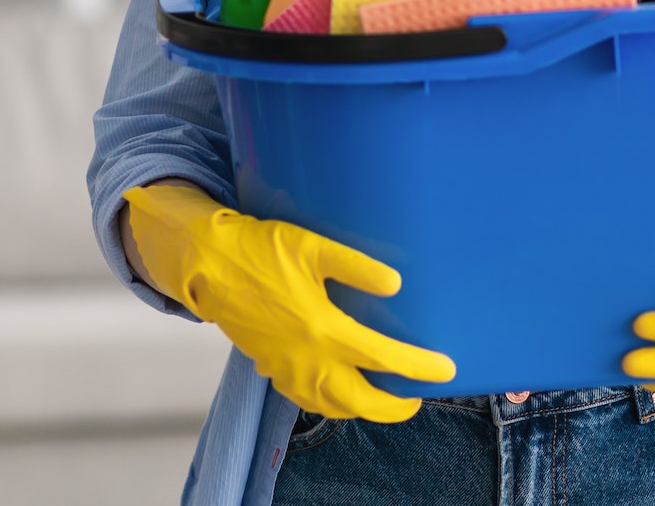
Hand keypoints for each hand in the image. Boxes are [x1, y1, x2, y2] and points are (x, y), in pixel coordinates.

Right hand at [122, 184, 453, 421]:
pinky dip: (331, 405)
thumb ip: (357, 266)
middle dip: (394, 407)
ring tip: (386, 398)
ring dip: (364, 409)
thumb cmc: (261, 249)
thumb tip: (395, 283)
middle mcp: (306, 359)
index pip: (382, 358)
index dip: (418, 367)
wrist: (209, 265)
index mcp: (322, 329)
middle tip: (418, 398)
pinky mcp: (270, 369)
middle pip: (360, 400)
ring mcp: (286, 369)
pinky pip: (306, 401)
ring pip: (332, 407)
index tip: (445, 370)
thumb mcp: (313, 247)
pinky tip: (342, 393)